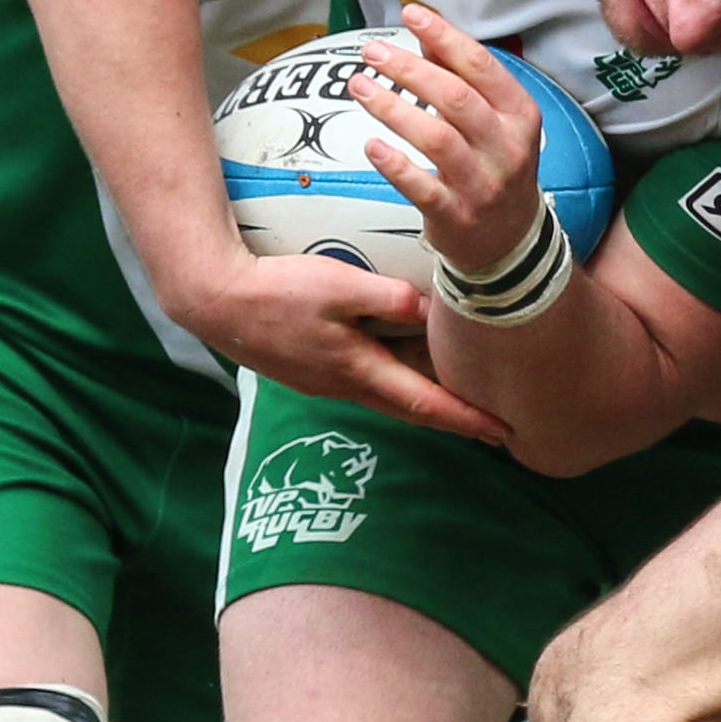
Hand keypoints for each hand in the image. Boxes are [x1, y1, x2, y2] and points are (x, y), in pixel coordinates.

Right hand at [163, 250, 509, 441]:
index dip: (468, 420)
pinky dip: (397, 378)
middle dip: (454, 417)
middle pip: (411, 408)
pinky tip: (405, 362)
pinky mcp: (312, 368)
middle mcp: (346, 386)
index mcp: (358, 372)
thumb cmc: (277, 293)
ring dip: (425, 396)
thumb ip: (388, 300)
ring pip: (389, 393)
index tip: (505, 433)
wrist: (216, 302)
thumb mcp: (339, 288)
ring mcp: (326, 381)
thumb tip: (430, 311)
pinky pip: (368, 379)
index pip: (426, 405)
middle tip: (494, 423)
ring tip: (458, 392)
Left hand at [351, 2, 545, 282]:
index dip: (444, 36)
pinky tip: (369, 144)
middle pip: (455, 98)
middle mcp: (506, 147)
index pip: (481, 66)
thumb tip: (426, 39)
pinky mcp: (456, 215)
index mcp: (519, 115)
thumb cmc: (494, 167)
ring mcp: (483, 184)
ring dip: (393, 108)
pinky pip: (421, 187)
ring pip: (436, 138)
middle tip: (373, 52)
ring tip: (359, 86)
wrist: (509, 242)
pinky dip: (395, 164)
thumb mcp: (494, 122)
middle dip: (409, 69)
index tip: (411, 14)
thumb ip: (463, 79)